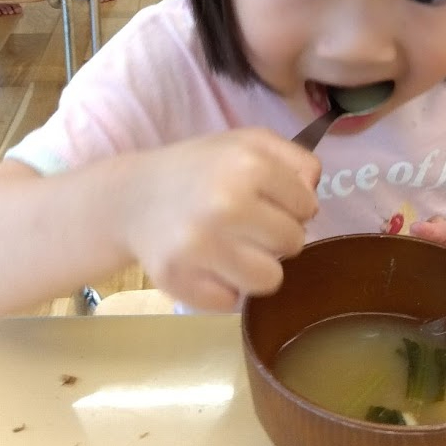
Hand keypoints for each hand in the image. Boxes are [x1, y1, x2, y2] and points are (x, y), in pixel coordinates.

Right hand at [119, 128, 320, 311]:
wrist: (132, 198)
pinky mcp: (179, 281)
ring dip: (255, 268)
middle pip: (294, 244)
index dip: (291, 205)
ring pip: (270, 280)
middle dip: (275, 237)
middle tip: (246, 225)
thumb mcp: (248, 143)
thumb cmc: (200, 170)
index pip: (307, 206)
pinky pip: (231, 302)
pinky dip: (222, 288)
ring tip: (232, 249)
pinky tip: (206, 265)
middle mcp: (226, 204)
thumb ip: (295, 161)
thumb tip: (313, 198)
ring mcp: (200, 246)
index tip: (265, 201)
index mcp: (248, 164)